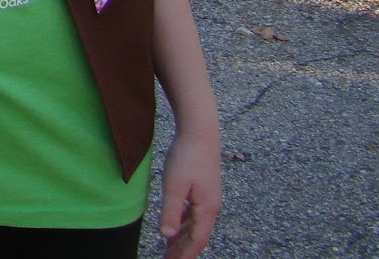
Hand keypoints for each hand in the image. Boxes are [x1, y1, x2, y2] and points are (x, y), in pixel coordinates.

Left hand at [158, 127, 221, 258]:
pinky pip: (195, 213)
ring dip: (183, 238)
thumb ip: (170, 210)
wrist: (200, 133)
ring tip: (170, 248)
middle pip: (198, 236)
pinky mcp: (204, 189)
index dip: (184, 254)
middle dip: (184, 250)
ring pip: (196, 225)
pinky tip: (176, 224)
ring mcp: (209, 198)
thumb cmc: (187, 157)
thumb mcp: (174, 185)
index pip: (196, 240)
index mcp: (206, 209)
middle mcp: (211, 207)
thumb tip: (166, 235)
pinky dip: (185, 223)